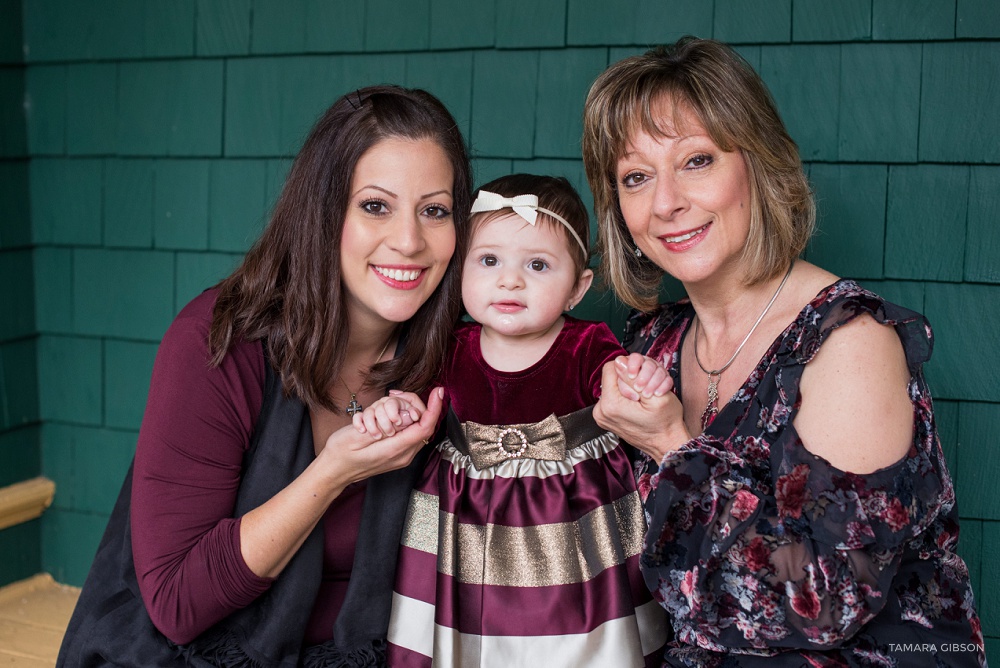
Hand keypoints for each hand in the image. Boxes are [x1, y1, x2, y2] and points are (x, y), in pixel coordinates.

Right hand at [321, 387, 442, 486]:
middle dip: (413, 405)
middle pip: (422, 424)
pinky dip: (398, 419)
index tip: (438, 391)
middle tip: (396, 394)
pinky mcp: (396, 452)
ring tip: (382, 407)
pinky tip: (380, 416)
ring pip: (414, 426)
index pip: (425, 427)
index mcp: (395, 451)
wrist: (333, 472)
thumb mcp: (357, 436)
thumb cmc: (340, 455)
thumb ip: (384, 426)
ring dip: (402, 411)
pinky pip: (405, 432)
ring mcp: (401, 455)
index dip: (434, 407)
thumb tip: (407, 416)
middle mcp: (403, 454)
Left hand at [594, 357, 690, 461]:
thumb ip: (632, 377)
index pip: (611, 368)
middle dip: (630, 379)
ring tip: (644, 398)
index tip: (641, 378)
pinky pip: (614, 398)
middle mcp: (601, 411)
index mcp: (610, 405)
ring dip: (629, 387)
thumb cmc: (665, 423)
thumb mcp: (655, 395)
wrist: (667, 445)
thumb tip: (619, 362)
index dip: (629, 368)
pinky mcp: (607, 419)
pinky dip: (626, 396)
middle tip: (646, 389)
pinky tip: (639, 403)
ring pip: (614, 387)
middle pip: (612, 378)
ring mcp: (603, 417)